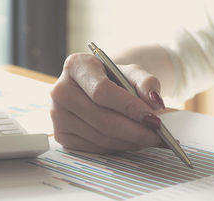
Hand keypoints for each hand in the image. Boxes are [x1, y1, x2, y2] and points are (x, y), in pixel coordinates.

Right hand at [50, 53, 164, 152]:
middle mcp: (60, 89)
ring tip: (147, 138)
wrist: (95, 87)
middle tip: (156, 135)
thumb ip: (147, 82)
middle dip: (134, 130)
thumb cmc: (113, 78)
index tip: (152, 117)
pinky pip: (93, 147)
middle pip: (100, 118)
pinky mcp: (60, 134)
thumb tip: (154, 102)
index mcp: (76, 66)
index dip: (129, 107)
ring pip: (99, 136)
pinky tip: (129, 141)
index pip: (102, 91)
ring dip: (128, 141)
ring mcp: (57, 114)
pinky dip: (116, 147)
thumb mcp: (132, 72)